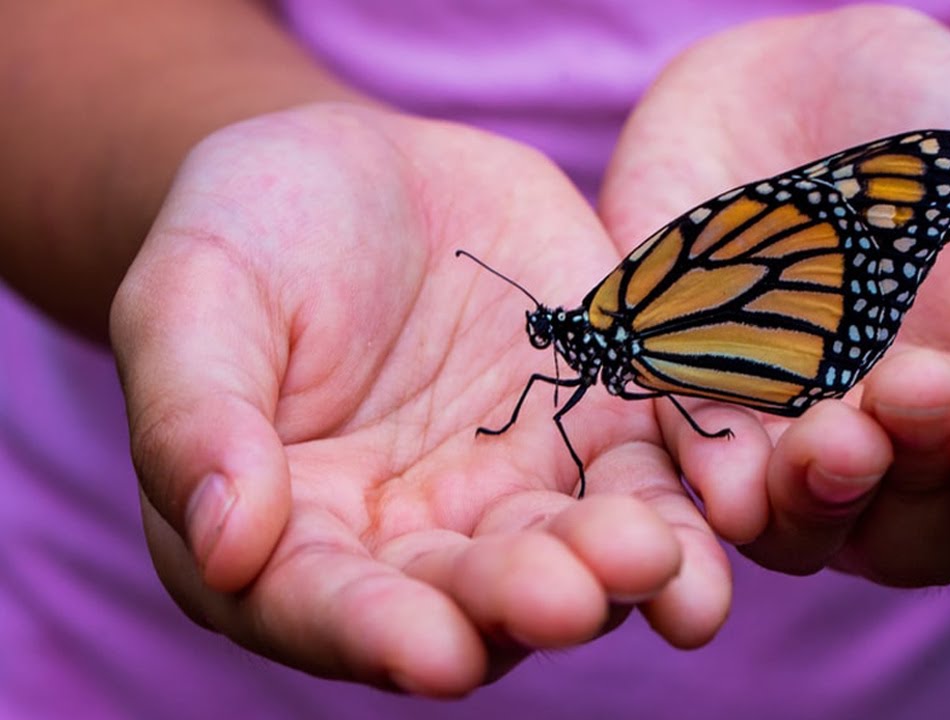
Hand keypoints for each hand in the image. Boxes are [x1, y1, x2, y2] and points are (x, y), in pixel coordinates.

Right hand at [110, 103, 729, 694]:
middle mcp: (415, 542)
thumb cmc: (250, 233)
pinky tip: (729, 509)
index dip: (376, 634)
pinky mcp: (600, 431)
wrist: (364, 171)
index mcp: (294, 536)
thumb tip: (224, 544)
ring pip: (575, 555)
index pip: (328, 607)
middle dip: (522, 602)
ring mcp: (517, 491)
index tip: (432, 652)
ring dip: (622, 573)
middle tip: (570, 596)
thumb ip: (197, 417)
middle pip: (470, 599)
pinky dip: (691, 501)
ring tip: (658, 562)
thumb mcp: (194, 297)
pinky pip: (652, 478)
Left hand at [599, 6, 949, 587]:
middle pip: (910, 543)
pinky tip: (729, 476)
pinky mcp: (692, 398)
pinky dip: (711, 476)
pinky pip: (692, 463)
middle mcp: (894, 466)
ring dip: (814, 500)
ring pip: (797, 529)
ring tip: (831, 437)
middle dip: (915, 482)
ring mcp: (787, 442)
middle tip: (915, 387)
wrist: (838, 77)